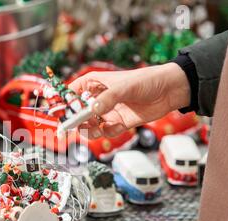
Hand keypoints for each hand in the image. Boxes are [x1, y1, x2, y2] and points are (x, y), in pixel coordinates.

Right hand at [69, 63, 190, 138]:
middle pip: (78, 112)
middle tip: (71, 127)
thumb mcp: (124, 87)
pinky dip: (107, 132)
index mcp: (95, 83)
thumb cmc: (146, 80)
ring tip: (96, 129)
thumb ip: (107, 100)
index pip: (72, 92)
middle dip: (74, 120)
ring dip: (89, 129)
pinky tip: (118, 126)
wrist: (171, 90)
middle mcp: (99, 98)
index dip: (63, 101)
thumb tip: (92, 111)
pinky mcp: (119, 122)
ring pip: (89, 125)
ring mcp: (108, 111)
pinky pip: (106, 131)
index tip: (57, 110)